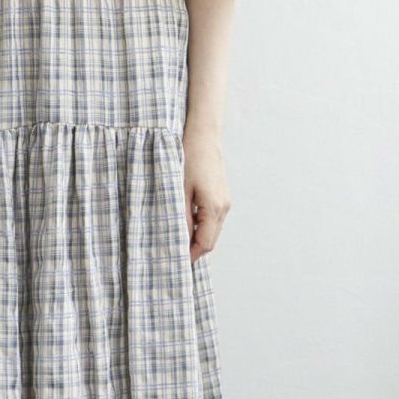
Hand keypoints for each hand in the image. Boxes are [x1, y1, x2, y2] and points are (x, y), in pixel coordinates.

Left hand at [183, 126, 231, 261]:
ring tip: (176, 239)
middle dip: (194, 249)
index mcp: (214, 208)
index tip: (175, 261)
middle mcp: (223, 208)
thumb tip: (177, 240)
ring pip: (212, 231)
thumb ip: (180, 216)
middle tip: (173, 254)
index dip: (191, 255)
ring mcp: (225, 202)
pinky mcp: (222, 197)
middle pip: (210, 240)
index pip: (205, 243)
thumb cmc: (189, 159)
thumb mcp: (179, 189)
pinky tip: (185, 223)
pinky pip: (212, 220)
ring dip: (197, 238)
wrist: (203, 137)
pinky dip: (200, 227)